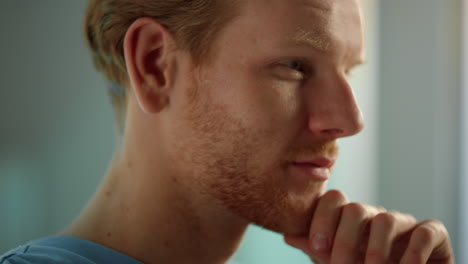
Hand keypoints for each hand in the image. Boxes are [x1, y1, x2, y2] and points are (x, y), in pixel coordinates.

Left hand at [284, 190, 453, 263]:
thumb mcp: (336, 259)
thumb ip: (316, 247)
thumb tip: (288, 233)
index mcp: (351, 219)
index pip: (334, 200)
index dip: (322, 219)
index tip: (316, 246)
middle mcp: (376, 216)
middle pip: (355, 208)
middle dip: (344, 239)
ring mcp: (404, 223)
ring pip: (387, 219)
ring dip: (375, 250)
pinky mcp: (432, 233)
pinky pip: (424, 232)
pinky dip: (413, 253)